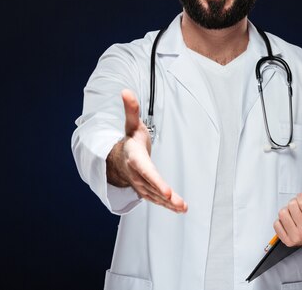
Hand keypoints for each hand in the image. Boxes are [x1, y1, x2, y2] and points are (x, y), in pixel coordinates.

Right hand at [106, 89, 186, 212]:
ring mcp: (140, 185)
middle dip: (164, 195)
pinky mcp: (146, 191)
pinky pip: (157, 200)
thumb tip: (126, 91)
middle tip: (178, 201)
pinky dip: (168, 206)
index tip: (166, 190)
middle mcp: (136, 174)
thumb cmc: (130, 141)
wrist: (117, 159)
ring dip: (169, 203)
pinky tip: (181, 209)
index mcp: (134, 158)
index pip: (146, 170)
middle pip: (151, 186)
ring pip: (155, 196)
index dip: (156, 181)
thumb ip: (131, 110)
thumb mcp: (131, 125)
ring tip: (183, 207)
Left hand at [273, 181, 301, 253]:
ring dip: (287, 211)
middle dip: (295, 202)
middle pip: (292, 206)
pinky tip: (290, 221)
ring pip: (282, 213)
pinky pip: (276, 224)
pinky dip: (281, 221)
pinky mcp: (287, 241)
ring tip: (295, 213)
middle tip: (300, 206)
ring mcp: (296, 237)